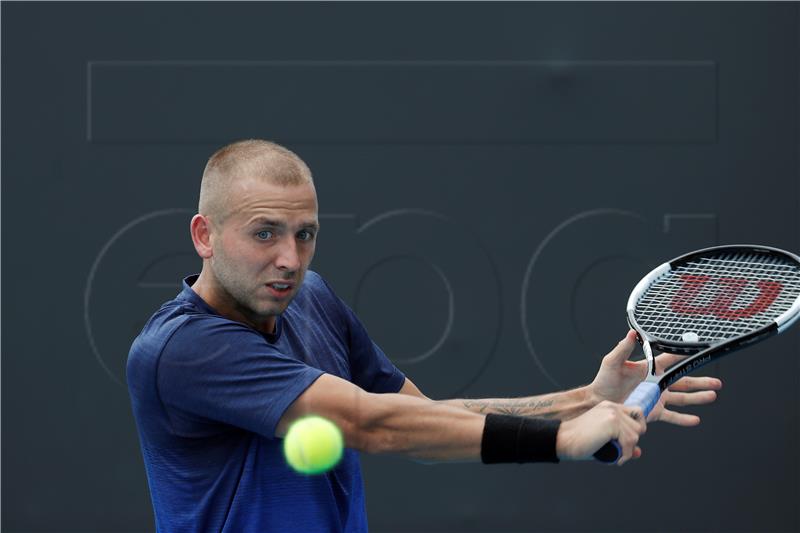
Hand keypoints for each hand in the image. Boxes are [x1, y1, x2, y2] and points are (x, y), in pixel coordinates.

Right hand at [556, 400, 645, 465]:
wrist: (563, 439)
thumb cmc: (580, 441)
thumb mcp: (605, 441)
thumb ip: (622, 444)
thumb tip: (639, 453)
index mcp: (610, 407)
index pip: (638, 413)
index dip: (636, 428)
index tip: (628, 441)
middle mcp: (612, 407)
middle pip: (639, 426)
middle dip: (632, 442)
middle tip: (620, 451)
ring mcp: (612, 414)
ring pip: (635, 436)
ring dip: (628, 450)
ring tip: (615, 455)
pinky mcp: (611, 423)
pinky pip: (629, 443)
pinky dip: (625, 455)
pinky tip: (615, 459)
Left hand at [588, 330, 722, 425]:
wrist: (598, 402)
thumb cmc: (604, 380)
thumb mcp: (612, 361)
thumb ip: (623, 348)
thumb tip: (632, 333)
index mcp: (649, 368)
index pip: (670, 359)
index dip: (684, 354)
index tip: (698, 350)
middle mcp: (657, 383)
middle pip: (683, 380)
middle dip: (700, 381)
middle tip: (716, 381)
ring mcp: (657, 398)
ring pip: (682, 398)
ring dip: (698, 397)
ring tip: (712, 396)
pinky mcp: (654, 412)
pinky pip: (672, 416)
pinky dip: (684, 419)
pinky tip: (695, 419)